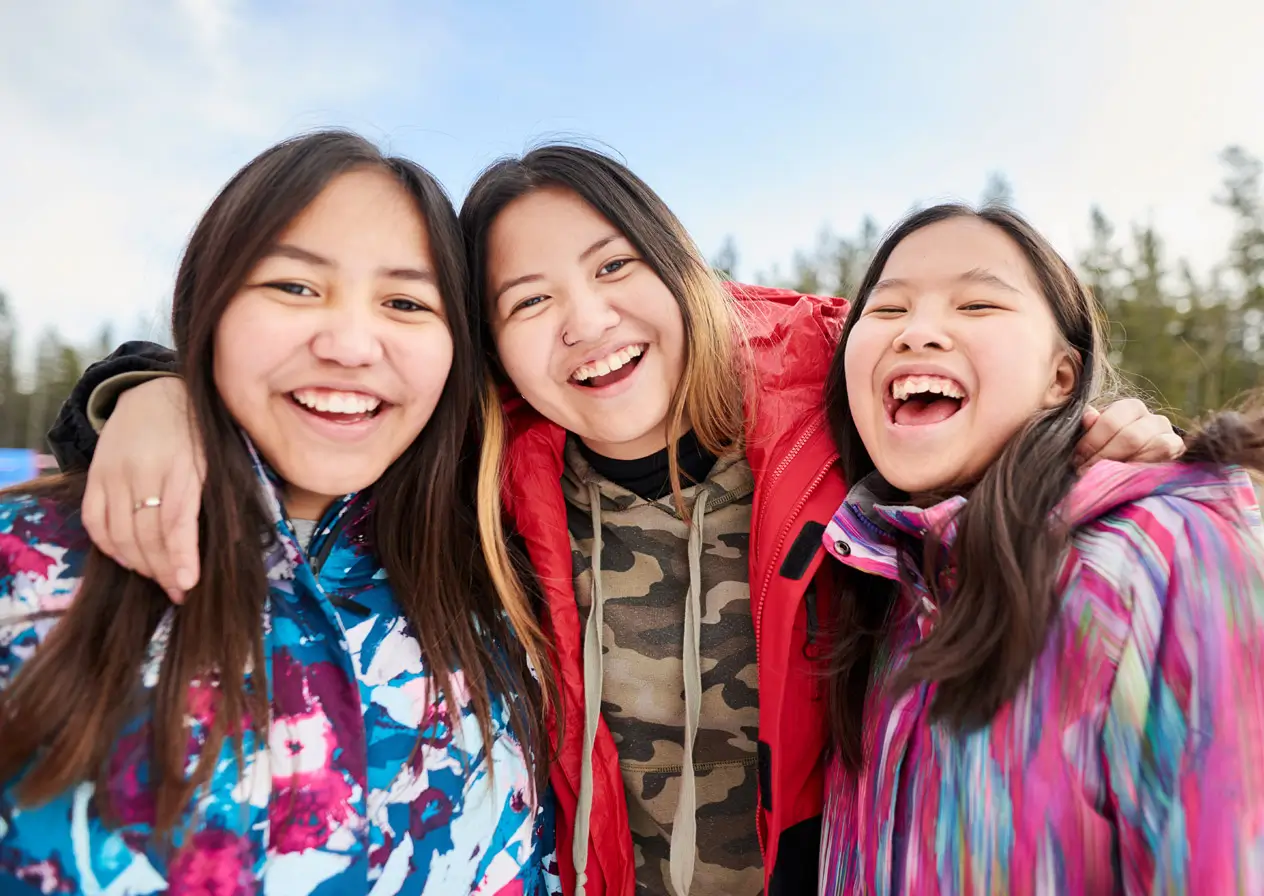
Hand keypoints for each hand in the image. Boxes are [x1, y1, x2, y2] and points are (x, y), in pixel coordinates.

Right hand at [80, 377, 204, 601]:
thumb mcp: (217, 456)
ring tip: (161, 579)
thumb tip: (232, 543)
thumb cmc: (198, 431)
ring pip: (119, 535)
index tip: (187, 585)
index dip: (180, 556)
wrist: (153, 392)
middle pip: (146, 535)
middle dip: (164, 570)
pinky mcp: (94, 476)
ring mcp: (113, 474)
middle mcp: (143, 470)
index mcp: (182, 465)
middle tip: (180, 592)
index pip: (176, 520)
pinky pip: (95, 524)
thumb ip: (217, 495)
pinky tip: (130, 560)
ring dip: (141, 565)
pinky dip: (111, 549)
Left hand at [1074, 398, 1184, 472]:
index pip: (1110, 421)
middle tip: (1089, 472)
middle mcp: (1151, 417)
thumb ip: (1091, 427)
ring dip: (1124, 464)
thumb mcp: (1098, 438)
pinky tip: (1128, 475)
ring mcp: (1167, 432)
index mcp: (1129, 408)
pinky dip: (1143, 465)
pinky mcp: (1178, 447)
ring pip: (1148, 446)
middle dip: (1106, 457)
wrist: (1143, 466)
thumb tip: (1089, 414)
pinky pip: (1163, 453)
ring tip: (1107, 476)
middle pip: (1129, 437)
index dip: (1092, 442)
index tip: (1079, 459)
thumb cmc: (1112, 450)